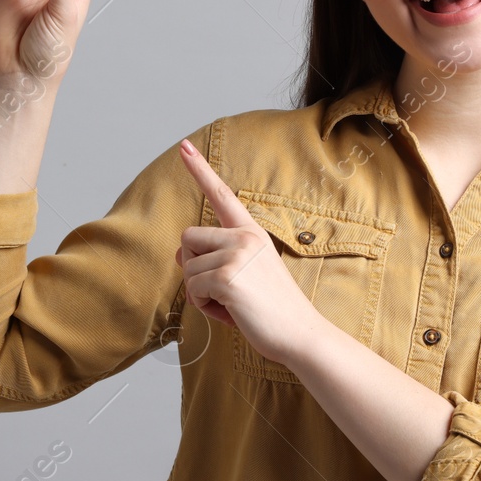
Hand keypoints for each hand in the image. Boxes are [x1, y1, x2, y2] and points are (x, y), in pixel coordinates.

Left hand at [172, 138, 321, 363]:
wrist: (300, 334)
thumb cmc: (271, 308)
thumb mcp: (247, 273)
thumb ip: (218, 257)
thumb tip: (181, 255)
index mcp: (251, 232)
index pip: (221, 195)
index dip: (199, 170)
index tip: (184, 146)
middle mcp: (244, 237)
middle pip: (188, 238)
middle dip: (195, 266)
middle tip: (223, 289)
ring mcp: (236, 255)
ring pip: (187, 267)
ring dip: (201, 292)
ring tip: (233, 303)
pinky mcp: (227, 277)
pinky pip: (193, 289)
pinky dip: (205, 306)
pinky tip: (231, 311)